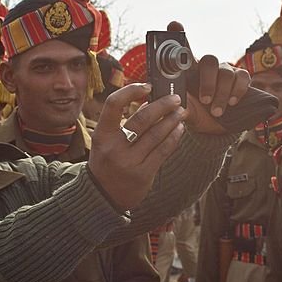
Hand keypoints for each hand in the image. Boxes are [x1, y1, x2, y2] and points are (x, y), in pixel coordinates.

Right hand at [88, 83, 187, 210]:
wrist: (103, 196)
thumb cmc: (106, 162)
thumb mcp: (105, 141)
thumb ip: (121, 122)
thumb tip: (148, 99)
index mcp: (101, 135)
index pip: (114, 104)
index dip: (131, 91)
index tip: (147, 86)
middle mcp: (114, 147)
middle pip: (142, 118)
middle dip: (163, 105)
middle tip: (175, 98)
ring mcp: (129, 162)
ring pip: (157, 134)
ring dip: (172, 120)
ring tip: (181, 112)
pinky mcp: (143, 174)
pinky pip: (163, 151)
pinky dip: (174, 137)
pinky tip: (179, 129)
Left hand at [166, 21, 249, 134]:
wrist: (214, 129)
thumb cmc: (196, 115)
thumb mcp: (184, 111)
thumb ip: (176, 105)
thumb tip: (166, 103)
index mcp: (189, 71)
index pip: (183, 49)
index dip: (178, 34)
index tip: (174, 24)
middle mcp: (207, 67)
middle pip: (209, 61)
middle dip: (208, 82)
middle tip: (205, 101)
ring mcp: (225, 71)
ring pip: (226, 73)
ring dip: (221, 94)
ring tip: (216, 111)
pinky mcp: (240, 78)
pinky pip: (242, 76)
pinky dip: (237, 90)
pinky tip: (232, 102)